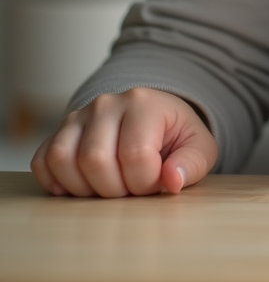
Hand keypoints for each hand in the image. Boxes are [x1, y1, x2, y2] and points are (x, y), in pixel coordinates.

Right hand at [30, 87, 217, 197]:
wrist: (154, 117)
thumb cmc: (176, 135)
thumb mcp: (199, 147)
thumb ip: (192, 164)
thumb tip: (172, 182)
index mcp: (144, 103)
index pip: (135, 155)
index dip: (145, 182)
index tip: (156, 182)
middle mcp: (107, 104)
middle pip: (94, 160)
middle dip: (114, 189)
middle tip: (131, 188)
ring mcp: (78, 116)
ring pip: (62, 160)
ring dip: (84, 188)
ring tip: (109, 187)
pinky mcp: (60, 132)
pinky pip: (43, 161)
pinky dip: (56, 182)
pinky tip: (81, 187)